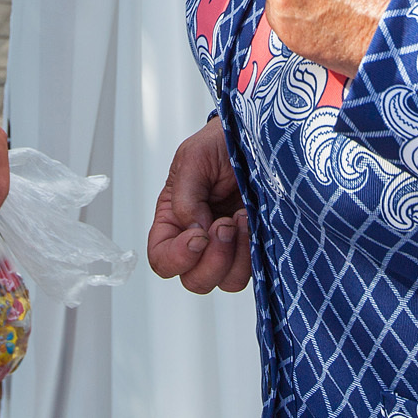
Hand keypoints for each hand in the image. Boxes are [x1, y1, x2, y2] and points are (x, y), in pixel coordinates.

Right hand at [147, 121, 251, 293]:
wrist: (256, 137)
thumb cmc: (220, 144)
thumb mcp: (193, 158)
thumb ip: (185, 197)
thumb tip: (194, 232)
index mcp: (173, 221)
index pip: (162, 259)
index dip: (177, 257)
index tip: (199, 236)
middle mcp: (198, 240)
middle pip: (194, 280)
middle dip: (212, 260)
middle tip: (225, 224)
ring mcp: (228, 247)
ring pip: (225, 281)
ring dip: (235, 256)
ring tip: (242, 218)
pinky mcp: (253, 246)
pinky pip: (252, 271)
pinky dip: (252, 253)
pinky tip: (253, 221)